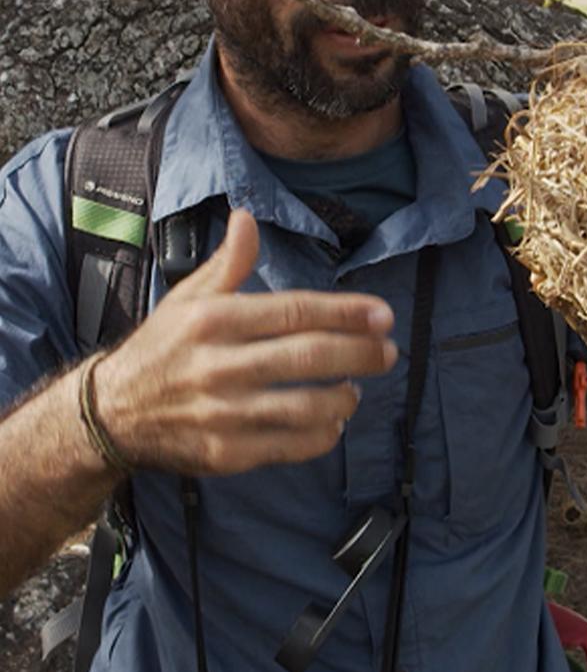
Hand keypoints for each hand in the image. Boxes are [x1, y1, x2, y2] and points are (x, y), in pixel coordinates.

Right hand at [94, 210, 396, 474]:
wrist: (113, 413)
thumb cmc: (162, 347)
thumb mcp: (188, 297)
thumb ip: (228, 262)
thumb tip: (248, 216)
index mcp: (214, 320)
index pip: (295, 311)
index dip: (345, 313)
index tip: (382, 315)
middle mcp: (220, 365)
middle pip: (308, 356)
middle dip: (360, 352)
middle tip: (388, 351)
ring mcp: (224, 413)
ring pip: (305, 407)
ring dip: (344, 396)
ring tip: (358, 387)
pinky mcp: (226, 454)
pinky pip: (289, 447)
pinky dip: (321, 436)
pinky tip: (333, 422)